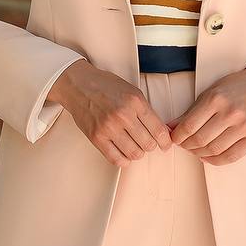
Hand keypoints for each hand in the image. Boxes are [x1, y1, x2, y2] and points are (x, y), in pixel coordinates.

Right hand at [47, 59, 172, 167]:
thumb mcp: (132, 91)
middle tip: (148, 143)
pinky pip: (116, 159)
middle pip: (148, 144)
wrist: (79, 85)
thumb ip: (147, 111)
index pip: (158, 130)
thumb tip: (163, 131)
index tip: (166, 144)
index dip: (166, 141)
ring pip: (134, 153)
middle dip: (151, 145)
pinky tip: (124, 153)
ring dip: (138, 152)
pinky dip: (124, 160)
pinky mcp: (96, 137)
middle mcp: (123, 115)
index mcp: (135, 102)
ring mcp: (109, 128)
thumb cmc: (106, 86)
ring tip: (135, 146)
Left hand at [168, 63, 245, 164]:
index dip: (178, 136)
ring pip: (214, 150)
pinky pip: (231, 156)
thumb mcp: (211, 91)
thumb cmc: (237, 86)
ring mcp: (244, 126)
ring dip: (199, 154)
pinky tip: (208, 156)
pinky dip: (215, 160)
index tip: (174, 138)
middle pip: (200, 140)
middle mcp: (230, 113)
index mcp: (216, 98)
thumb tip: (171, 127)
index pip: (189, 126)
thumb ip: (191, 111)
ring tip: (196, 150)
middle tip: (184, 144)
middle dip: (187, 146)